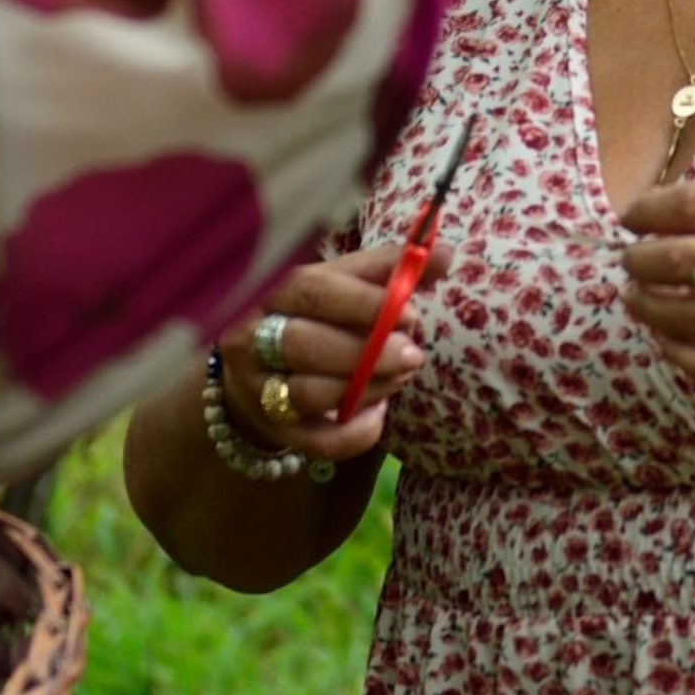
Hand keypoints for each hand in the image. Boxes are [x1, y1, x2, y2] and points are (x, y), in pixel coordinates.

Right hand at [212, 239, 444, 469]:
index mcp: (269, 290)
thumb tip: (444, 253)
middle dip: (368, 352)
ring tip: (400, 378)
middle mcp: (250, 338)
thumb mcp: (341, 283)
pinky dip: (354, 434)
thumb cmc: (312, 314)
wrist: (260, 366)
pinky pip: (314, 441)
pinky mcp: (273, 429)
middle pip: (304, 345)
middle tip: (413, 354)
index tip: (410, 316)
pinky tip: (378, 416)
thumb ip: (388, 269)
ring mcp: (256, 388)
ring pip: (309, 393)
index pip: (313, 291)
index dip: (365, 304)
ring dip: (367, 388)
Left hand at [615, 179, 694, 403]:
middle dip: (640, 259)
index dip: (649, 209)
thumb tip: (690, 217)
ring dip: (649, 306)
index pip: (693, 205)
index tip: (632, 216)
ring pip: (685, 315)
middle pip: (677, 259)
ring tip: (638, 299)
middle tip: (630, 260)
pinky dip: (680, 354)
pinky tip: (669, 343)